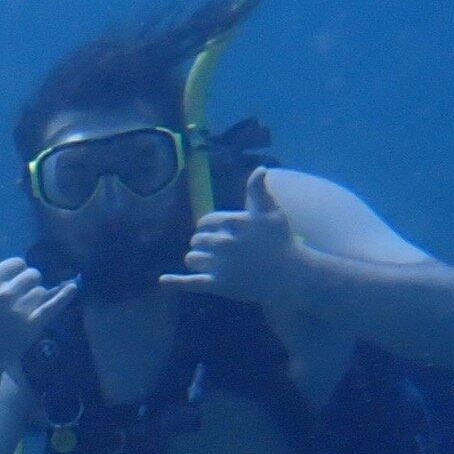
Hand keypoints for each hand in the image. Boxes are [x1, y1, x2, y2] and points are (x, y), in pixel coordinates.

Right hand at [0, 247, 78, 371]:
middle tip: (23, 293)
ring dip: (38, 296)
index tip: (14, 279)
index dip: (17, 270)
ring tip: (27, 307)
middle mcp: (4, 295)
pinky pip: (52, 305)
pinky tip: (73, 286)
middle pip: (32, 274)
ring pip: (41, 290)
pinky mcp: (32, 325)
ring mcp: (19, 311)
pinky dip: (64, 295)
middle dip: (30, 281)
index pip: (16, 263)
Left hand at [161, 168, 315, 307]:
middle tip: (220, 250)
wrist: (291, 274)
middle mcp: (224, 242)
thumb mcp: (272, 212)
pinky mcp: (219, 285)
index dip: (209, 227)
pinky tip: (162, 280)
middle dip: (204, 243)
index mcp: (233, 222)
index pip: (205, 222)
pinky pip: (192, 283)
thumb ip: (259, 191)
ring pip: (192, 258)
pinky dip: (176, 282)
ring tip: (211, 262)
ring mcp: (220, 265)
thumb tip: (260, 168)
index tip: (219, 232)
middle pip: (197, 239)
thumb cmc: (281, 240)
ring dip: (197, 259)